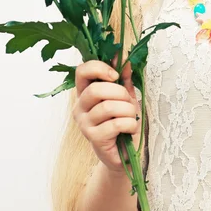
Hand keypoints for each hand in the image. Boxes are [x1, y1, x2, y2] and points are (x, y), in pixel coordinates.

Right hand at [72, 54, 142, 173]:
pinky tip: (130, 129)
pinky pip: (115, 124)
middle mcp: (80, 107)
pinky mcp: (93, 138)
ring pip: (108, 107)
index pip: (81, 71)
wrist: (126, 153)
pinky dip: (130, 124)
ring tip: (130, 117)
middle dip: (119, 93)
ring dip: (128, 110)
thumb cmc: (124, 122)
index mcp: (85, 92)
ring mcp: (84, 124)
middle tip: (128, 101)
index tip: (115, 75)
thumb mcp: (126, 96)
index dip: (99, 68)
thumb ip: (124, 78)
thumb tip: (123, 56)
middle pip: (95, 89)